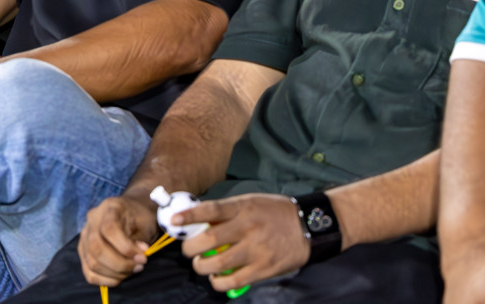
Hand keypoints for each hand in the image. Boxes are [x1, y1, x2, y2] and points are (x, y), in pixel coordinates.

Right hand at [79, 193, 160, 286]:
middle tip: (139, 266)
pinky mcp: (83, 251)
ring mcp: (84, 236)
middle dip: (120, 264)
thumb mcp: (145, 223)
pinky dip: (105, 280)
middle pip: (96, 248)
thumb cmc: (140, 218)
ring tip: (132, 270)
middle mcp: (91, 221)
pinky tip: (120, 277)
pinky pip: (89, 272)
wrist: (132, 213)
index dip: (126, 248)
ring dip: (115, 273)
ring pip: (91, 262)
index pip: (109, 230)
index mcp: (109, 208)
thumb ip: (140, 240)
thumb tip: (138, 256)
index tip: (143, 256)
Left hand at [175, 194, 312, 291]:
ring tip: (200, 264)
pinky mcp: (264, 268)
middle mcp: (248, 228)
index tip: (174, 221)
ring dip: (201, 266)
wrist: (309, 226)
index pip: (210, 210)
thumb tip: (199, 220)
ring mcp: (256, 250)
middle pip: (208, 240)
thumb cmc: (275, 212)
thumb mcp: (250, 202)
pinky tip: (216, 277)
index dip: (189, 216)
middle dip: (190, 248)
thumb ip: (227, 212)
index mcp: (242, 207)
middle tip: (187, 250)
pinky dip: (218, 281)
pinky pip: (233, 280)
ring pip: (217, 263)